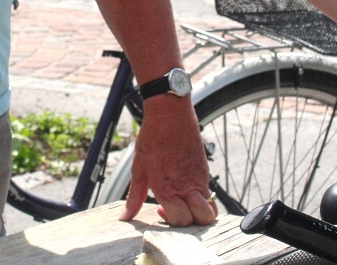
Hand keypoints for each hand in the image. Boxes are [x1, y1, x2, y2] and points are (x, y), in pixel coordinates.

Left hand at [119, 100, 215, 225]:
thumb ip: (134, 197)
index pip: (181, 220)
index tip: (160, 210)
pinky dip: (201, 199)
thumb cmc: (152, 139)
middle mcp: (188, 186)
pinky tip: (185, 188)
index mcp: (168, 187)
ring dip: (200, 213)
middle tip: (176, 210)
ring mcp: (199, 179)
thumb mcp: (138, 169)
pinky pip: (209, 193)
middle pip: (202, 219)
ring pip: (211, 209)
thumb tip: (125, 217)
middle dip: (191, 222)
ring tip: (185, 203)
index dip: (171, 221)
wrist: (170, 115)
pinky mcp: (205, 171)